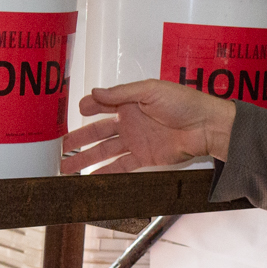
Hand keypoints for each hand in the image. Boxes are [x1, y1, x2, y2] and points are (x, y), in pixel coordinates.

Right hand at [60, 81, 236, 174]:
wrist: (205, 126)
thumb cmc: (184, 103)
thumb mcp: (150, 90)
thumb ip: (121, 93)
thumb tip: (95, 92)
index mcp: (131, 101)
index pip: (103, 105)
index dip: (88, 108)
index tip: (75, 112)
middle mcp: (130, 121)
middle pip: (98, 131)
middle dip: (79, 139)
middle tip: (61, 147)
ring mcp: (136, 140)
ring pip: (104, 151)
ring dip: (86, 158)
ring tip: (67, 167)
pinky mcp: (144, 157)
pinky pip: (120, 166)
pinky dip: (105, 172)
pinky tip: (90, 178)